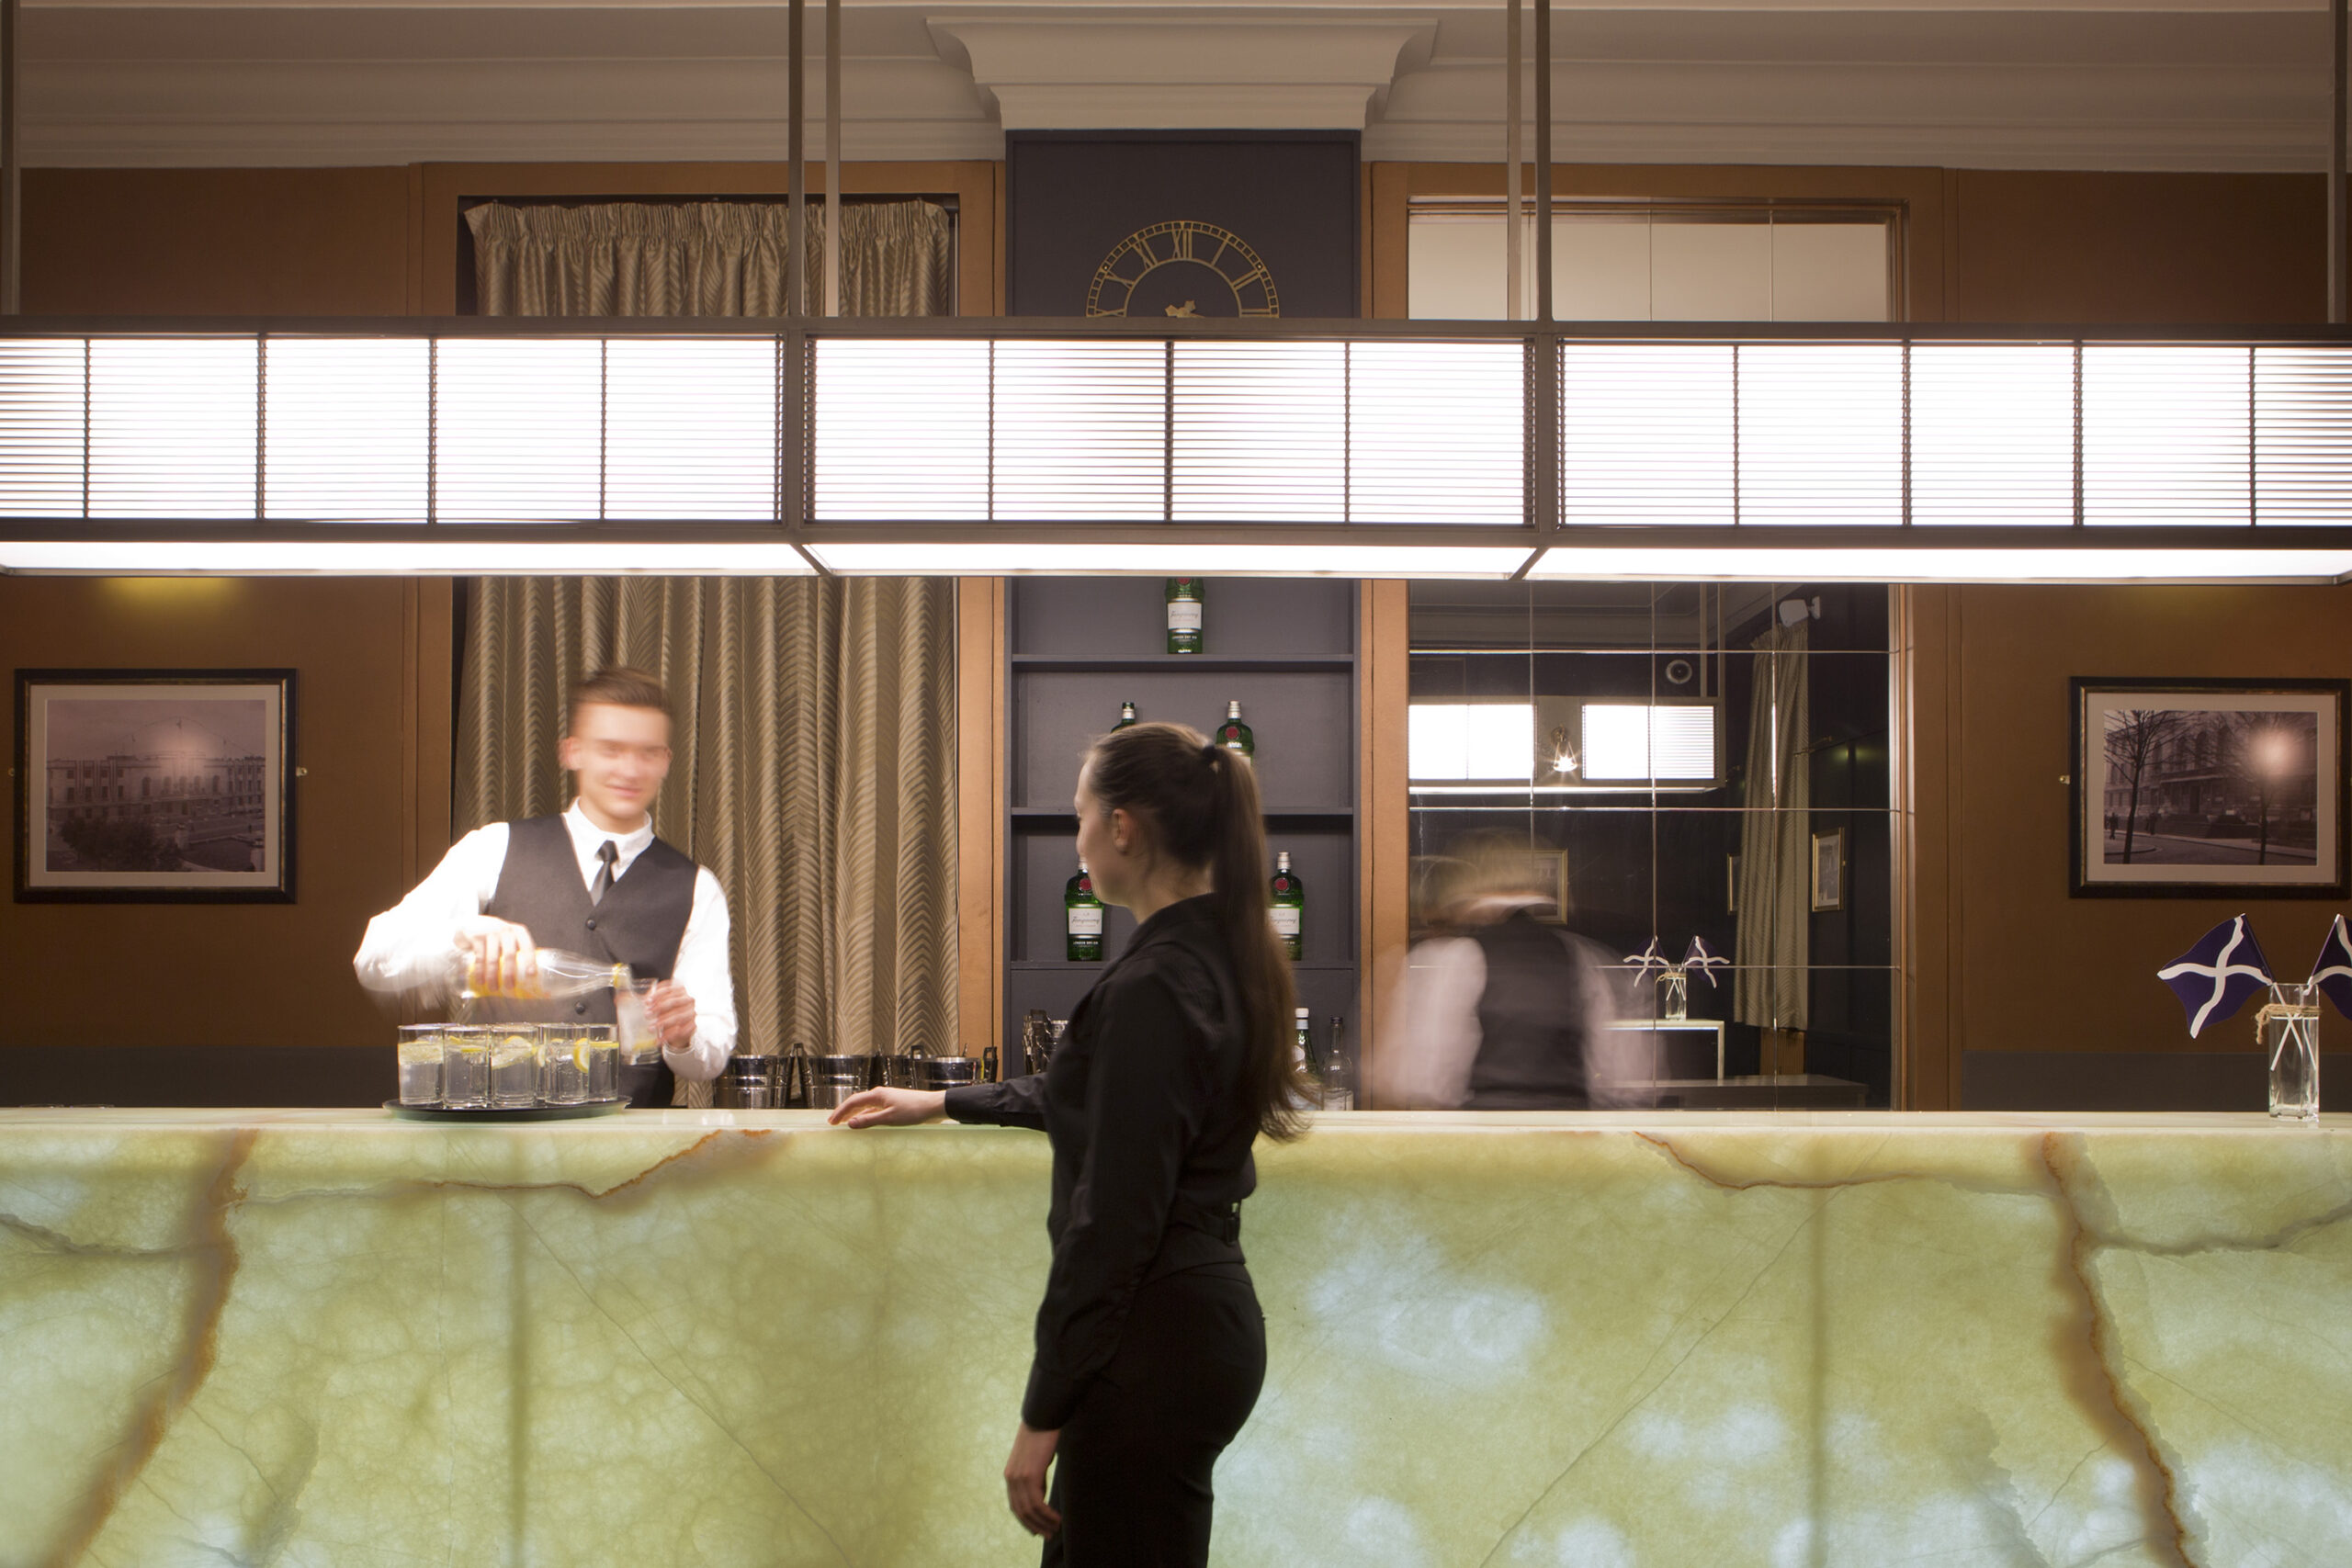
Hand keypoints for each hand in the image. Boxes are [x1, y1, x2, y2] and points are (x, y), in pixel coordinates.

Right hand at [454, 916, 536, 996]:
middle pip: (510, 954)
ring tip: (493, 988)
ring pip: (493, 958)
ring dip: (493, 976)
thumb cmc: (495, 936)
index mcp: (518, 932)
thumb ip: (518, 950)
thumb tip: (529, 977)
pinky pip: (479, 957)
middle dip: (509, 973)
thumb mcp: (508, 938)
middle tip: (510, 987)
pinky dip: (480, 971)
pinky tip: (480, 981)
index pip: (527, 945)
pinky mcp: (476, 936)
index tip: (531, 975)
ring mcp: (490, 932)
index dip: (530, 960)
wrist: (471, 924)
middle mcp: (506, 930)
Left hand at [643, 981, 696, 1048]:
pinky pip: (680, 1031)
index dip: (657, 996)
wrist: (686, 1022)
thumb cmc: (672, 1009)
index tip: (647, 1002)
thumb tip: (646, 1001)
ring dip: (662, 1023)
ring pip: (677, 1017)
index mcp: (682, 990)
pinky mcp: (693, 1025)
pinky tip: (659, 1039)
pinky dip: (669, 1036)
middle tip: (646, 1015)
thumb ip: (656, 998)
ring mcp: (692, 1012)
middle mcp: (689, 1000)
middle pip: (673, 1002)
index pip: (669, 990)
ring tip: (650, 1028)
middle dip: (658, 1008)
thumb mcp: (665, 1000)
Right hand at [826, 1087, 946, 1127]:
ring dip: (855, 1114)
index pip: (853, 1102)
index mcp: (877, 1095)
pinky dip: (866, 1116)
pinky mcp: (894, 1105)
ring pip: (866, 1106)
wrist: (933, 1106)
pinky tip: (865, 1123)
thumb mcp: (889, 1118)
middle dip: (844, 1112)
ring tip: (845, 1123)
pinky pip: (874, 1110)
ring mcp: (887, 1099)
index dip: (841, 1111)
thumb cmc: (913, 1111)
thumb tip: (851, 1123)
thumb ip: (869, 1120)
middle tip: (833, 1122)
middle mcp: (880, 1094)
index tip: (831, 1121)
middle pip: (857, 1102)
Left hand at [1003, 1423, 1060, 1537]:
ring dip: (1043, 1523)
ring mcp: (1019, 1477)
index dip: (1025, 1520)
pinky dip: (1047, 1514)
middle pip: (1020, 1511)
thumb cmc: (1042, 1435)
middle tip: (1048, 1535)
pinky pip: (1037, 1503)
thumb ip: (1034, 1476)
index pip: (1015, 1505)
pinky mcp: (1030, 1475)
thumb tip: (1040, 1494)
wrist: (1042, 1416)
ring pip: (1029, 1510)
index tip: (1037, 1530)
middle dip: (1034, 1526)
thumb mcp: (1034, 1460)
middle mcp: (1011, 1478)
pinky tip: (1057, 1518)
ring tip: (1056, 1529)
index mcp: (1010, 1474)